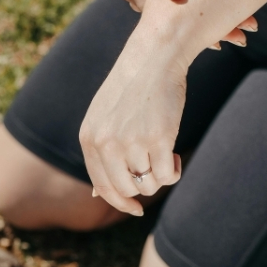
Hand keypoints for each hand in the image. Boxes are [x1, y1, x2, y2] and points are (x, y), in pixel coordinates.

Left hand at [79, 27, 187, 215]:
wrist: (154, 58)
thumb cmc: (132, 88)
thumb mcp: (104, 117)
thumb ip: (100, 152)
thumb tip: (97, 193)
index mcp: (89, 138)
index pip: (101, 186)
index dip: (120, 201)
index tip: (134, 208)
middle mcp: (107, 143)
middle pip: (126, 189)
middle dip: (143, 188)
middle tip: (155, 170)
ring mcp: (132, 142)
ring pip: (149, 184)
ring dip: (161, 176)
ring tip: (166, 157)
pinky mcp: (159, 138)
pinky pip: (168, 174)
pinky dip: (175, 170)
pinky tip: (177, 155)